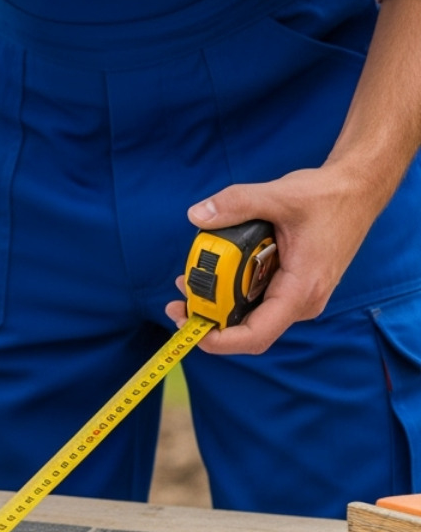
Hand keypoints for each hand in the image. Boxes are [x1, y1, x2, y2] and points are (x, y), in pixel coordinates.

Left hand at [165, 165, 385, 353]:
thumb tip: (197, 215)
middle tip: (175, 302)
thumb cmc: (327, 197)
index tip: (189, 329)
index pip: (257, 334)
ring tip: (186, 284)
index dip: (219, 341)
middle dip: (209, 322)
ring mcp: (298, 295)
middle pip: (248, 329)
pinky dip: (232, 290)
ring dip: (218, 305)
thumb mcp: (279, 195)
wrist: (356, 191)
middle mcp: (302, 301)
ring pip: (252, 315)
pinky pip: (258, 298)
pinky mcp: (293, 285)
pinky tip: (212, 272)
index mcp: (301, 289)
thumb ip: (236, 203)